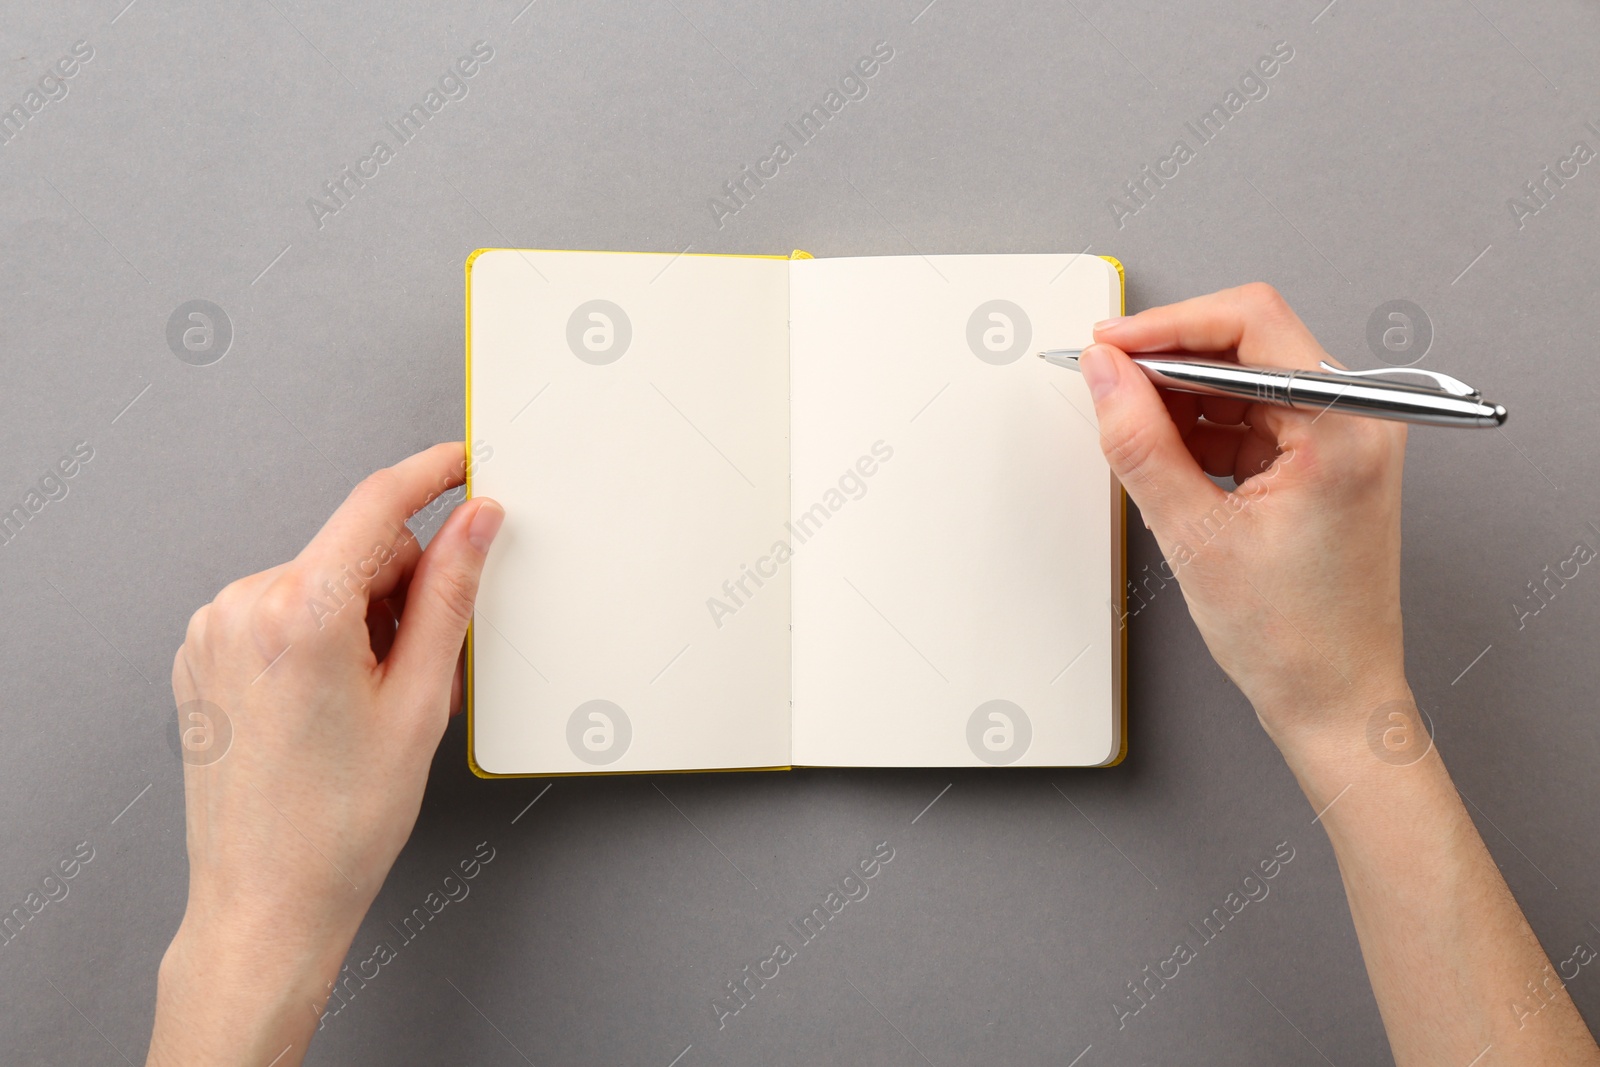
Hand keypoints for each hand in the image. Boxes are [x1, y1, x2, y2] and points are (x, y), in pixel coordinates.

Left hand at [148, 443, 502, 1066]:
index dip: (431, 475)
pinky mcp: (200, 653)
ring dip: (358, 616)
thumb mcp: (421, 700)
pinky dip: (317, 633)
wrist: (266, 900)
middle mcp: (243, 606)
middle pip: (352, 549)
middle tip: (414, 670)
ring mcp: (211, 630)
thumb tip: (476, 523)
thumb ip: (451, 594)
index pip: (378, 505)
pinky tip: (328, 699)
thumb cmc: (340, 823)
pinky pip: (279, 608)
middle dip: (398, 588)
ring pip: (318, 578)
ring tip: (365, 701)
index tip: (464, 463)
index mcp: (301, 612)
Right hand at [1081, 283, 1409, 755]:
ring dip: (1182, 400)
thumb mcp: (1194, 534)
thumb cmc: (1295, 640)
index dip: (1168, 324)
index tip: (1111, 343)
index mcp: (1345, 426)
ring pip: (1244, 381)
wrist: (1335, 701)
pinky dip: (1203, 431)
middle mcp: (1357, 420)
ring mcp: (1344, 440)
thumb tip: (1106, 376)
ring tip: (1136, 438)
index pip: (1252, 321)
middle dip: (1169, 363)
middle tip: (1108, 385)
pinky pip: (1251, 418)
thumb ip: (1141, 442)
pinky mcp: (1324, 462)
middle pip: (1248, 345)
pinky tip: (1167, 460)